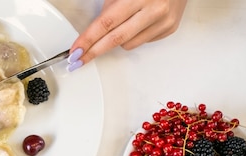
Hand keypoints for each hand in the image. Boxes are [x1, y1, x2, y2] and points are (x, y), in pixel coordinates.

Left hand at [67, 0, 186, 70]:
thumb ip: (109, 6)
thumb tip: (94, 31)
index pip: (106, 23)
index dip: (89, 39)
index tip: (76, 51)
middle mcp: (154, 9)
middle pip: (116, 39)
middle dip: (94, 51)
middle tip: (79, 59)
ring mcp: (164, 21)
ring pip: (128, 44)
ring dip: (118, 38)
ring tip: (124, 21)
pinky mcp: (170, 28)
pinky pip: (142, 41)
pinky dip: (134, 35)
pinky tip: (139, 22)